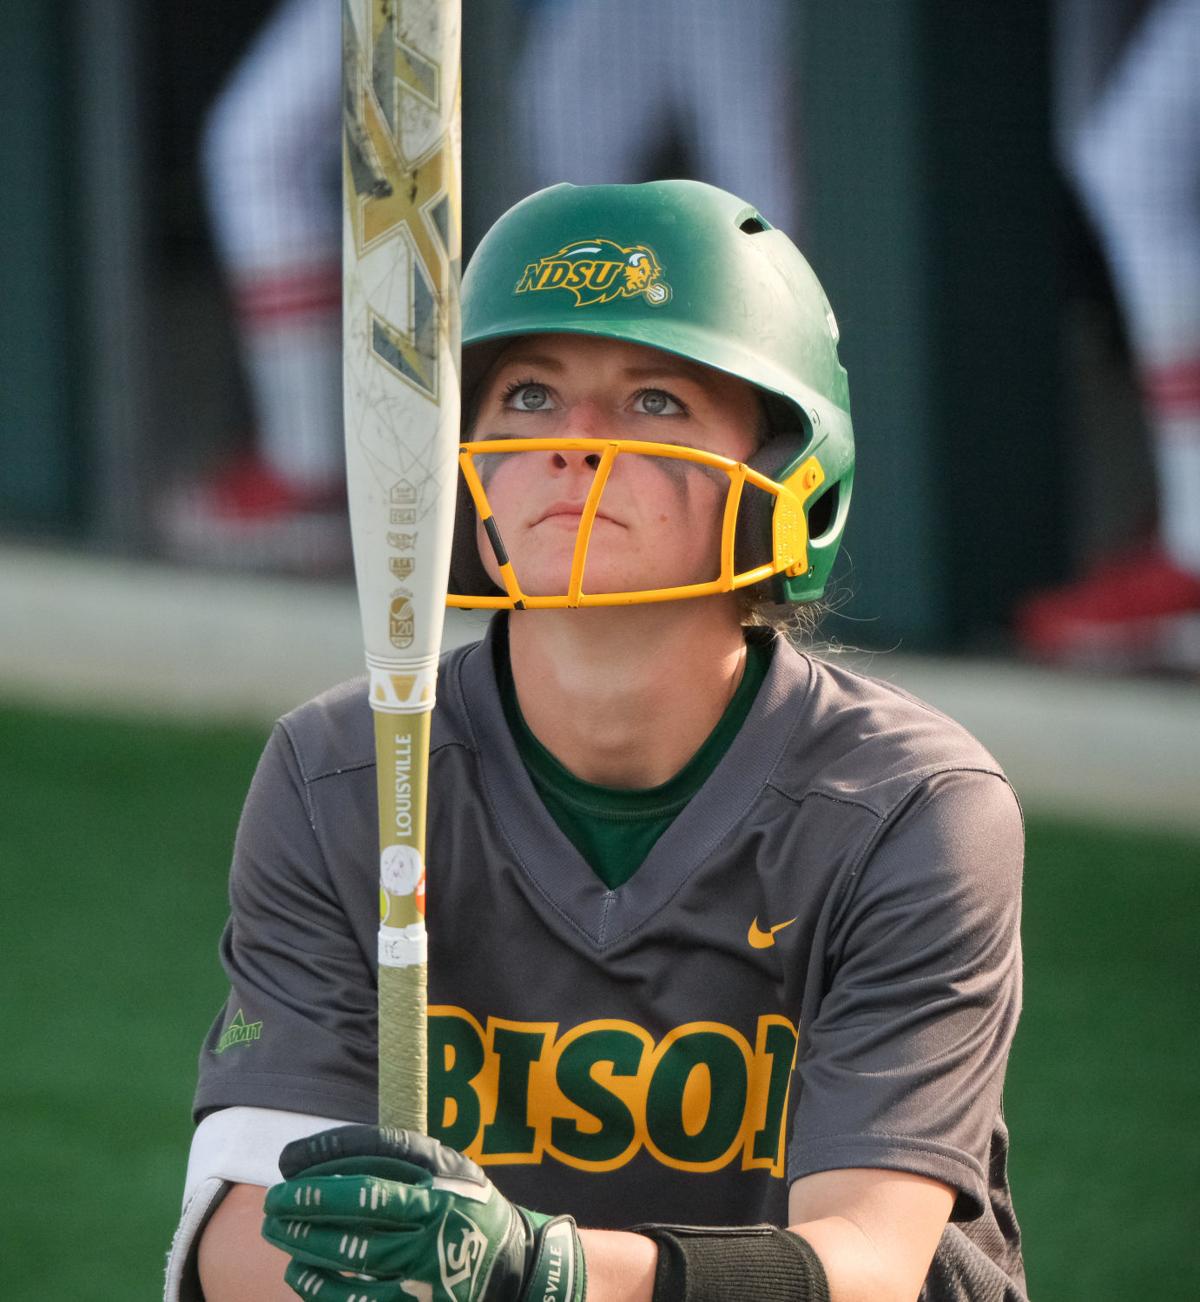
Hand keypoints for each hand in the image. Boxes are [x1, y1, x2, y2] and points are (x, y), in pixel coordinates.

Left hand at [262, 1125, 585, 1301]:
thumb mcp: (449, 1167)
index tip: (289, 1162)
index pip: (376, 1162)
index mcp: (440, 1187)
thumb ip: (397, 1155)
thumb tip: (321, 1154)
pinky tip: (299, 1272)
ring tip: (277, 1232)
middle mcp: (434, 1227)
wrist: (513, 1269)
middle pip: (360, 1209)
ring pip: (352, 1257)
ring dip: (305, 1243)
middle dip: (308, 1203)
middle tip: (274, 1201)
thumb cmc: (467, 1206)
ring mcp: (425, 1273)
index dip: (328, 1158)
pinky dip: (320, 1287)